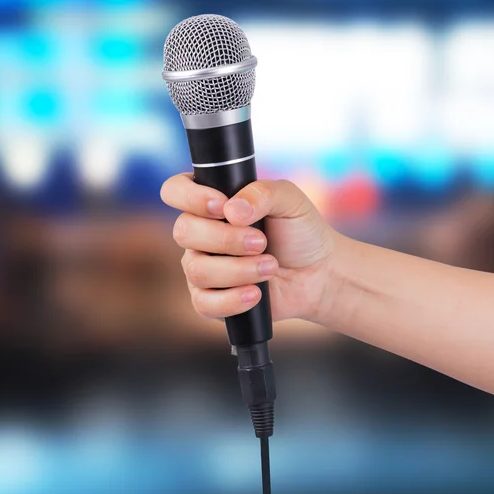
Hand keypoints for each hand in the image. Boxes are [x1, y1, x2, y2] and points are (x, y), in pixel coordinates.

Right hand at [160, 173, 335, 322]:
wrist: (318, 273)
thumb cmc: (301, 232)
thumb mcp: (289, 200)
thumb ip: (262, 193)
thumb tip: (232, 210)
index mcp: (213, 202)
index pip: (175, 190)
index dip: (190, 197)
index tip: (222, 206)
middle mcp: (201, 233)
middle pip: (183, 231)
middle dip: (225, 238)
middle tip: (261, 242)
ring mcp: (203, 266)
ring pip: (196, 269)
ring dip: (238, 269)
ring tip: (270, 266)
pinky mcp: (211, 299)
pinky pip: (204, 303)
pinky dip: (232, 299)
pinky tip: (256, 293)